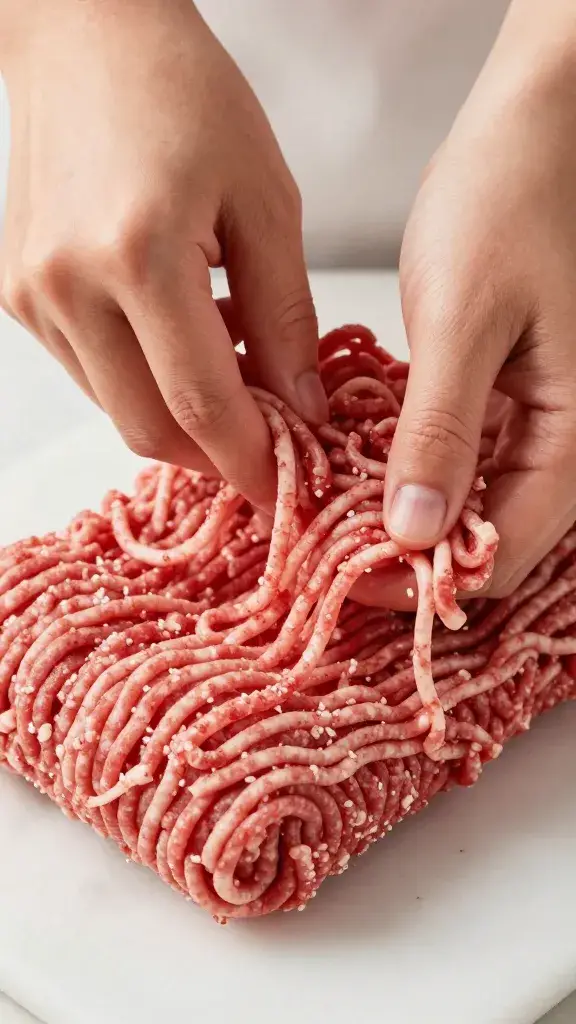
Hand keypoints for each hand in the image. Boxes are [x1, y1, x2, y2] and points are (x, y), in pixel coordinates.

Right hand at [0, 0, 326, 510]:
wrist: (88, 40)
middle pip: (149, 426)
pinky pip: (91, 373)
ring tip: (231, 370)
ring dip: (179, 414)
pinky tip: (179, 339)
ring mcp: (32, 294)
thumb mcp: (267, 202)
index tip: (285, 488)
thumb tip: (299, 409)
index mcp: (139, 254)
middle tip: (267, 443)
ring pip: (118, 408)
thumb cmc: (186, 99)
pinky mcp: (18, 295)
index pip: (201, 404)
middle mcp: (68, 284)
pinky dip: (143, 380)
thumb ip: (286, 315)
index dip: (249, 461)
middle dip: (214, 453)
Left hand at [382, 0, 575, 597]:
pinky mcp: (511, 402)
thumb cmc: (511, 203)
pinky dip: (415, 476)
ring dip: (407, 523)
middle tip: (329, 552)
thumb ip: (442, 430)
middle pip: (488, 546)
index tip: (344, 577)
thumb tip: (415, 532)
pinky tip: (363, 468)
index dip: (420, 582)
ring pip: (473, 511)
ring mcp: (541, 426)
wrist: (535, 133)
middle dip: (410, 560)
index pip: (498, 557)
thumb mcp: (465, 318)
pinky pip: (466, 465)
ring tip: (334, 518)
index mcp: (575, 438)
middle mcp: (567, 446)